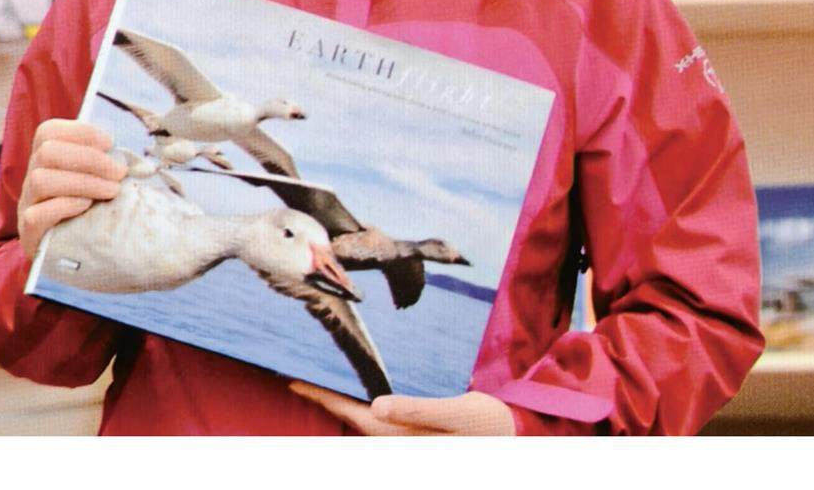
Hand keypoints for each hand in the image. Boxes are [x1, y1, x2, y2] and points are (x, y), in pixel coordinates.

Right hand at [17, 119, 125, 261]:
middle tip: (119, 172)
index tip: (110, 143)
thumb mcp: (98, 180)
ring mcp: (27, 203)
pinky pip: (38, 213)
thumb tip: (133, 155)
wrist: (74, 250)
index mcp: (46, 158)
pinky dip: (66, 205)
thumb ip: (108, 163)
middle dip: (89, 158)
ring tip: (112, 191)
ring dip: (84, 182)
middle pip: (47, 152)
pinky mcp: (29, 230)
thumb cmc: (91, 207)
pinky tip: (88, 207)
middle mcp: (31, 176)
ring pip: (41, 180)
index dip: (81, 131)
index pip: (49, 131)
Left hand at [289, 381, 515, 435]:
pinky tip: (366, 387)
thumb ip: (417, 411)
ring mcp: (410, 438)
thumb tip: (376, 407)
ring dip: (345, 398)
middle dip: (327, 395)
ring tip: (324, 375)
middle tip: (300, 372)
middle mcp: (402, 440)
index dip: (322, 396)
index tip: (293, 379)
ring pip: (367, 418)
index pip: (353, 414)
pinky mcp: (421, 433)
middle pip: (354, 416)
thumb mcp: (458, 414)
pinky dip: (369, 401)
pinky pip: (385, 417)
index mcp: (405, 437)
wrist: (521, 435)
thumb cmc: (491, 425)